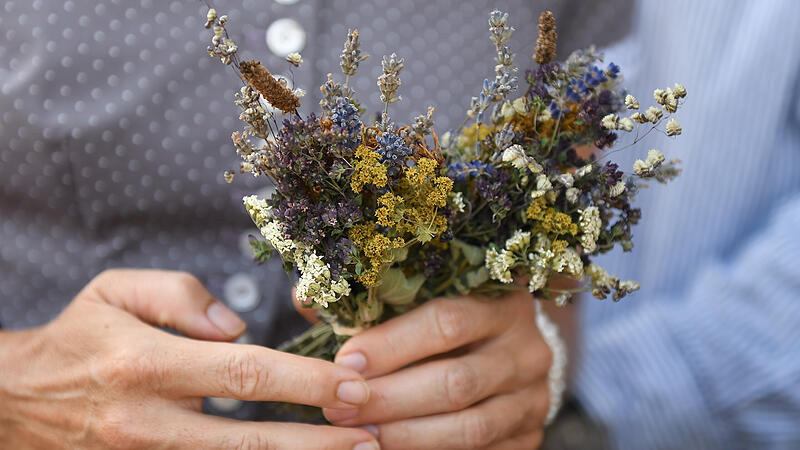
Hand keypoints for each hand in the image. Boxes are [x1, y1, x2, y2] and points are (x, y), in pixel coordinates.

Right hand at [0, 269, 378, 449]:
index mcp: (148, 363)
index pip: (245, 372)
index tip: (352, 385)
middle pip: (249, 439)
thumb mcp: (117, 290)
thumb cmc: (78, 336)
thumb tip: (240, 327)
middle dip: (317, 443)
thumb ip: (183, 296)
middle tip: (371, 439)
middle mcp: (150, 420)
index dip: (305, 381)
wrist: (14, 402)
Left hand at [323, 289, 552, 448]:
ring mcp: (532, 397)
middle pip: (455, 382)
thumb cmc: (448, 321)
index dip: (391, 345)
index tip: (344, 361)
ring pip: (469, 427)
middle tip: (338, 409)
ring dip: (406, 435)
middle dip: (389, 399)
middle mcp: (526, 349)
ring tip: (358, 435)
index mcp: (500, 301)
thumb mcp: (421, 298)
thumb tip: (304, 299)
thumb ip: (366, 299)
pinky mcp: (529, 435)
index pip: (446, 322)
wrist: (508, 350)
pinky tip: (391, 449)